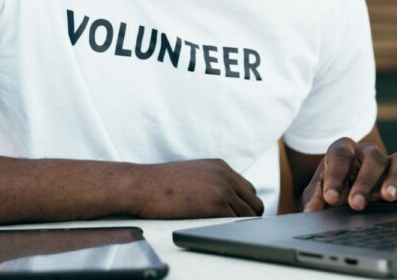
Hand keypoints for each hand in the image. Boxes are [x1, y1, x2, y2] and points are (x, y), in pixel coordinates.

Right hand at [133, 159, 264, 218]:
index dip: (244, 204)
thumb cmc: (160, 183)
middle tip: (234, 228)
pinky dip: (230, 229)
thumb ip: (211, 181)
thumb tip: (223, 198)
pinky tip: (217, 230)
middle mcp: (226, 175)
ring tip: (224, 230)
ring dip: (239, 224)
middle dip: (248, 216)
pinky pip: (236, 221)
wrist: (142, 185)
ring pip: (248, 214)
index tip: (237, 216)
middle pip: (254, 201)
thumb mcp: (193, 173)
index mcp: (221, 166)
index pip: (248, 189)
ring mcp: (223, 189)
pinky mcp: (217, 204)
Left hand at [301, 138, 396, 211]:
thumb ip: (315, 198)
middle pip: (372, 158)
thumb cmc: (333, 186)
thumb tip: (311, 211)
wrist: (347, 189)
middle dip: (365, 182)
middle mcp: (368, 152)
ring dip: (394, 178)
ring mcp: (388, 163)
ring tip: (388, 197)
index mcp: (344, 149)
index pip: (339, 156)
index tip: (330, 197)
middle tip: (356, 204)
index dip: (335, 176)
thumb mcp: (319, 191)